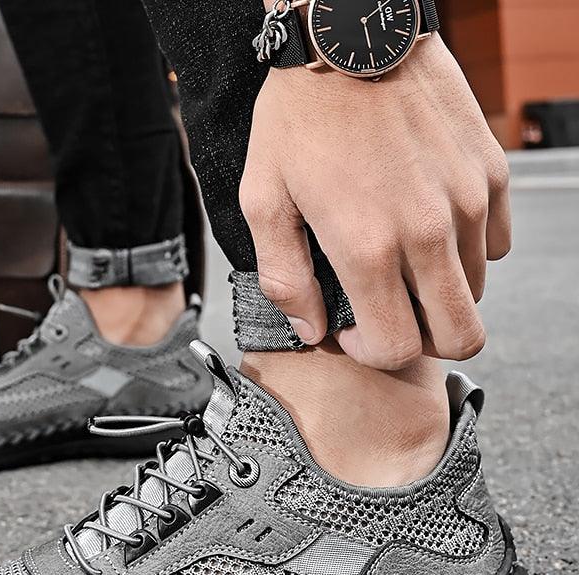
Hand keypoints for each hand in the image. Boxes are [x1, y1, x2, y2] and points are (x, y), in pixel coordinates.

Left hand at [239, 35, 510, 368]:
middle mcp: (427, 232)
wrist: (350, 36)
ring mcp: (467, 201)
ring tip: (401, 259)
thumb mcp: (264, 200)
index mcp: (368, 247)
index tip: (355, 329)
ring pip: (476, 291)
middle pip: (460, 336)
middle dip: (424, 340)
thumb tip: (312, 330)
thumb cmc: (297, 118)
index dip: (373, 352)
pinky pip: (497, 242)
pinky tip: (428, 226)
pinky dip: (466, 251)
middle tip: (390, 312)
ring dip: (440, 292)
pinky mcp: (490, 172)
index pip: (396, 347)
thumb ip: (284, 278)